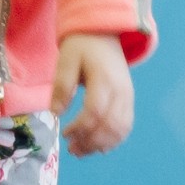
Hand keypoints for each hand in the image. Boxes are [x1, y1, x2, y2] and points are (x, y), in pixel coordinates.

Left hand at [49, 33, 133, 158]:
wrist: (104, 32)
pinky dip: (115, 139)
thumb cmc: (82, 45)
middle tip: (72, 149)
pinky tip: (100, 147)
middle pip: (109, 124)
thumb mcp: (66, 60)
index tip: (65, 134)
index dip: (80, 127)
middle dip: (90, 141)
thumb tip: (55, 113)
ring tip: (82, 151)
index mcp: (103, 78)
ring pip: (120, 128)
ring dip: (102, 144)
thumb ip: (61, 86)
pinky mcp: (129, 100)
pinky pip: (126, 125)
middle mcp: (120, 90)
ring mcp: (127, 96)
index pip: (95, 111)